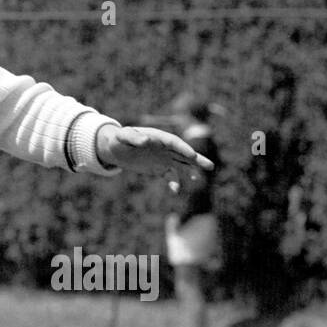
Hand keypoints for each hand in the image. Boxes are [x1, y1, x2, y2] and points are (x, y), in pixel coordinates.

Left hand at [97, 123, 213, 175]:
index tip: (192, 155)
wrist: (116, 148)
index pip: (174, 142)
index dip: (184, 148)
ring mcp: (163, 158)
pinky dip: (174, 182)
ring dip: (189, 172)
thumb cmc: (119, 139)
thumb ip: (133, 138)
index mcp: (158, 137)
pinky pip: (170, 176)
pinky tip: (174, 190)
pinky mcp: (159, 168)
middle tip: (210, 166)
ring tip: (196, 179)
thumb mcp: (123, 137)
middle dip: (196, 160)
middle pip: (184, 153)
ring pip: (181, 165)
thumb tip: (146, 141)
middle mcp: (164, 148)